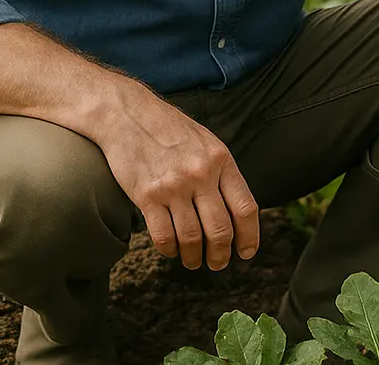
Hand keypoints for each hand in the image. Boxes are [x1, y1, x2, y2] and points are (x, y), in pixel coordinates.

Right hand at [97, 89, 258, 270]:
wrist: (128, 114)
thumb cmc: (169, 130)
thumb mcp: (206, 143)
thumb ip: (221, 173)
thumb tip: (237, 211)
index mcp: (221, 159)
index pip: (245, 208)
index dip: (249, 236)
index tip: (246, 253)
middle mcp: (201, 173)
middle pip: (220, 230)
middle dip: (221, 255)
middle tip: (218, 264)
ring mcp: (174, 186)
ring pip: (192, 238)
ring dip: (194, 258)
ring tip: (193, 261)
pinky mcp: (148, 196)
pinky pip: (164, 237)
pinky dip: (170, 250)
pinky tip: (171, 249)